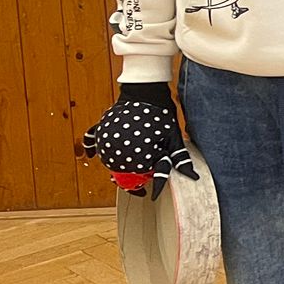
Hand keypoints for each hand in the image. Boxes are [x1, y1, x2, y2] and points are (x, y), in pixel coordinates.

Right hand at [82, 84, 196, 197]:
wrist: (145, 91)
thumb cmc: (162, 115)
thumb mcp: (173, 139)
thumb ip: (178, 160)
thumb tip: (192, 177)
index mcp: (137, 159)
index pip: (139, 180)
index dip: (146, 185)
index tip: (147, 192)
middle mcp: (117, 154)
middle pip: (121, 173)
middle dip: (132, 175)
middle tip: (141, 177)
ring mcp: (105, 142)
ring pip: (108, 161)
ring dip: (117, 164)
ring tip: (129, 162)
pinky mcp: (100, 130)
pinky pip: (91, 143)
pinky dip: (92, 149)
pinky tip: (91, 156)